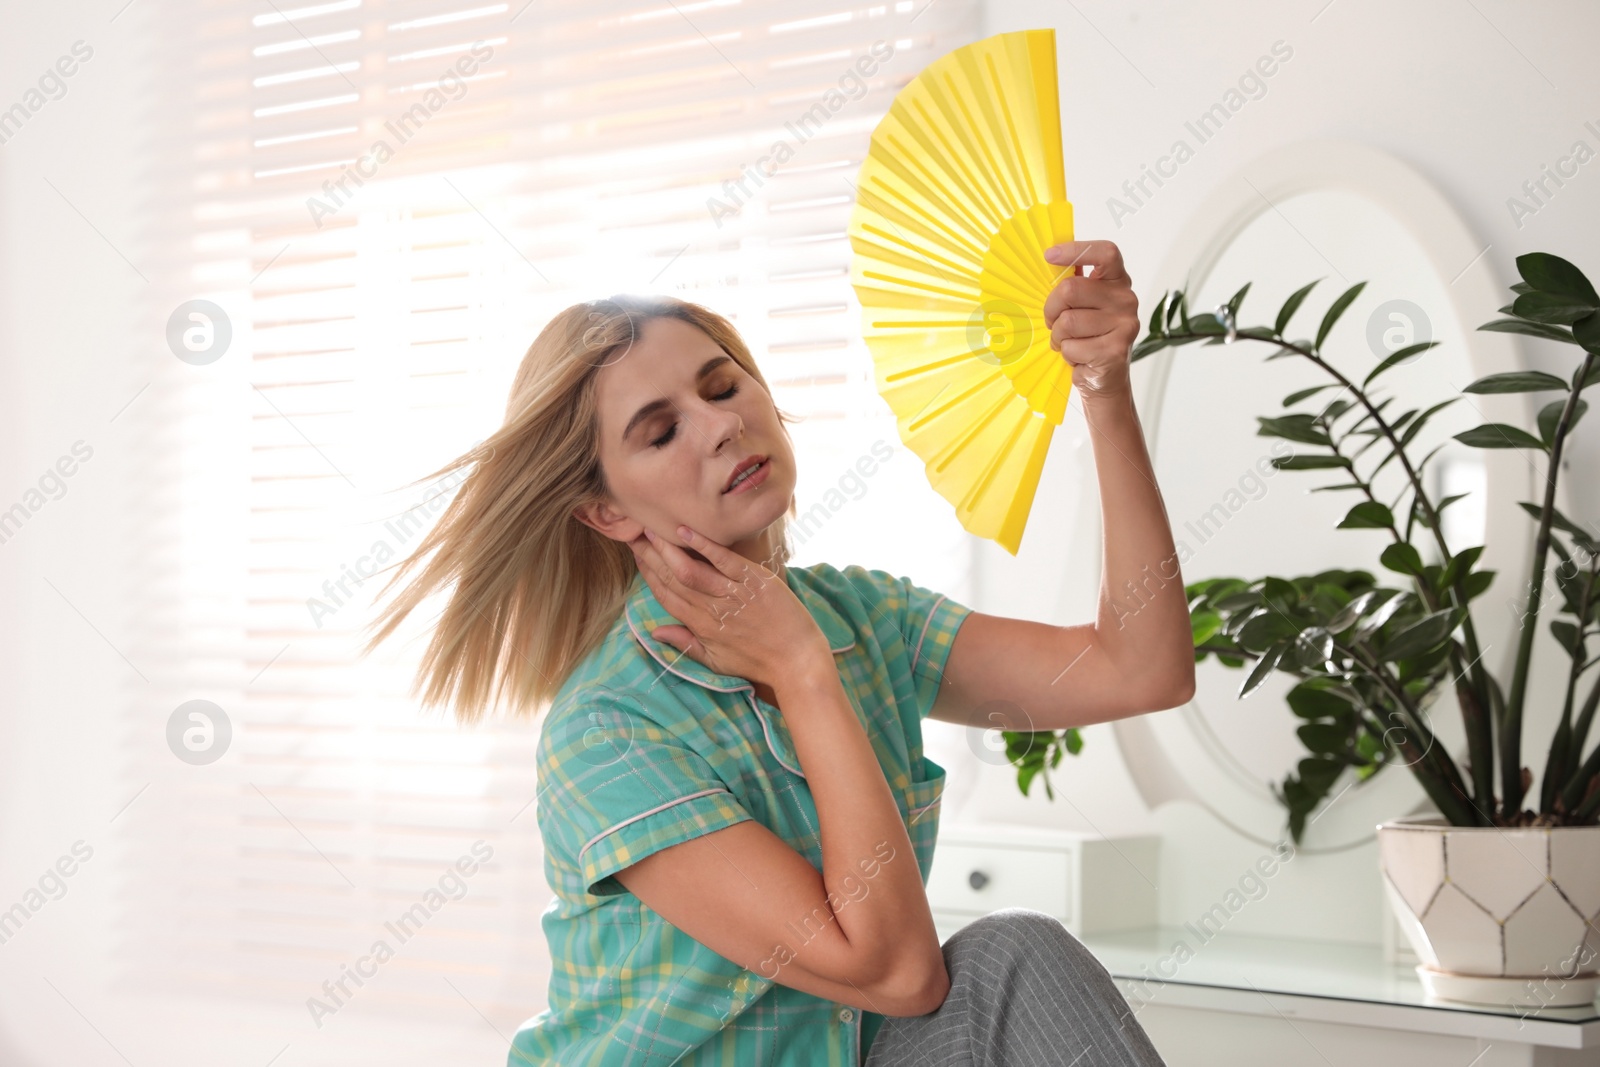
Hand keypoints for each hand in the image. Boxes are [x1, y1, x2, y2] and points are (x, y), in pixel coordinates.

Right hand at [627, 525, 831, 691]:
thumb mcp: (715, 661)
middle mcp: (712, 610)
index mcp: (701, 627)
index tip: (636, 554)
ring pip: (691, 570)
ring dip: (668, 548)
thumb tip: (654, 633)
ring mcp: (733, 594)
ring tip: (651, 528)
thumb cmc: (758, 661)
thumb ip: (684, 644)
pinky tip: (685, 531)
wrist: (796, 661)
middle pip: (673, 579)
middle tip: (634, 534)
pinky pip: (724, 560)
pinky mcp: (754, 581)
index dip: (648, 574)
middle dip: (651, 556)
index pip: (666, 596)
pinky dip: (704, 545)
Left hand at [1042, 240, 1138, 401]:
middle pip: (1070, 289)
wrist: (1105, 379)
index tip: (1050, 255)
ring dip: (1058, 336)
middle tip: (1055, 322)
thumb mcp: (1083, 306)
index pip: (1105, 253)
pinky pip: (1071, 346)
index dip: (1076, 250)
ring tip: (1070, 342)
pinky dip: (1067, 354)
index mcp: (1117, 281)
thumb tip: (1048, 260)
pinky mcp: (1115, 350)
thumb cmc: (1088, 337)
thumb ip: (1073, 284)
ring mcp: (1124, 324)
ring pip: (1067, 321)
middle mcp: (1126, 299)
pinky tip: (1080, 357)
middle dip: (1051, 309)